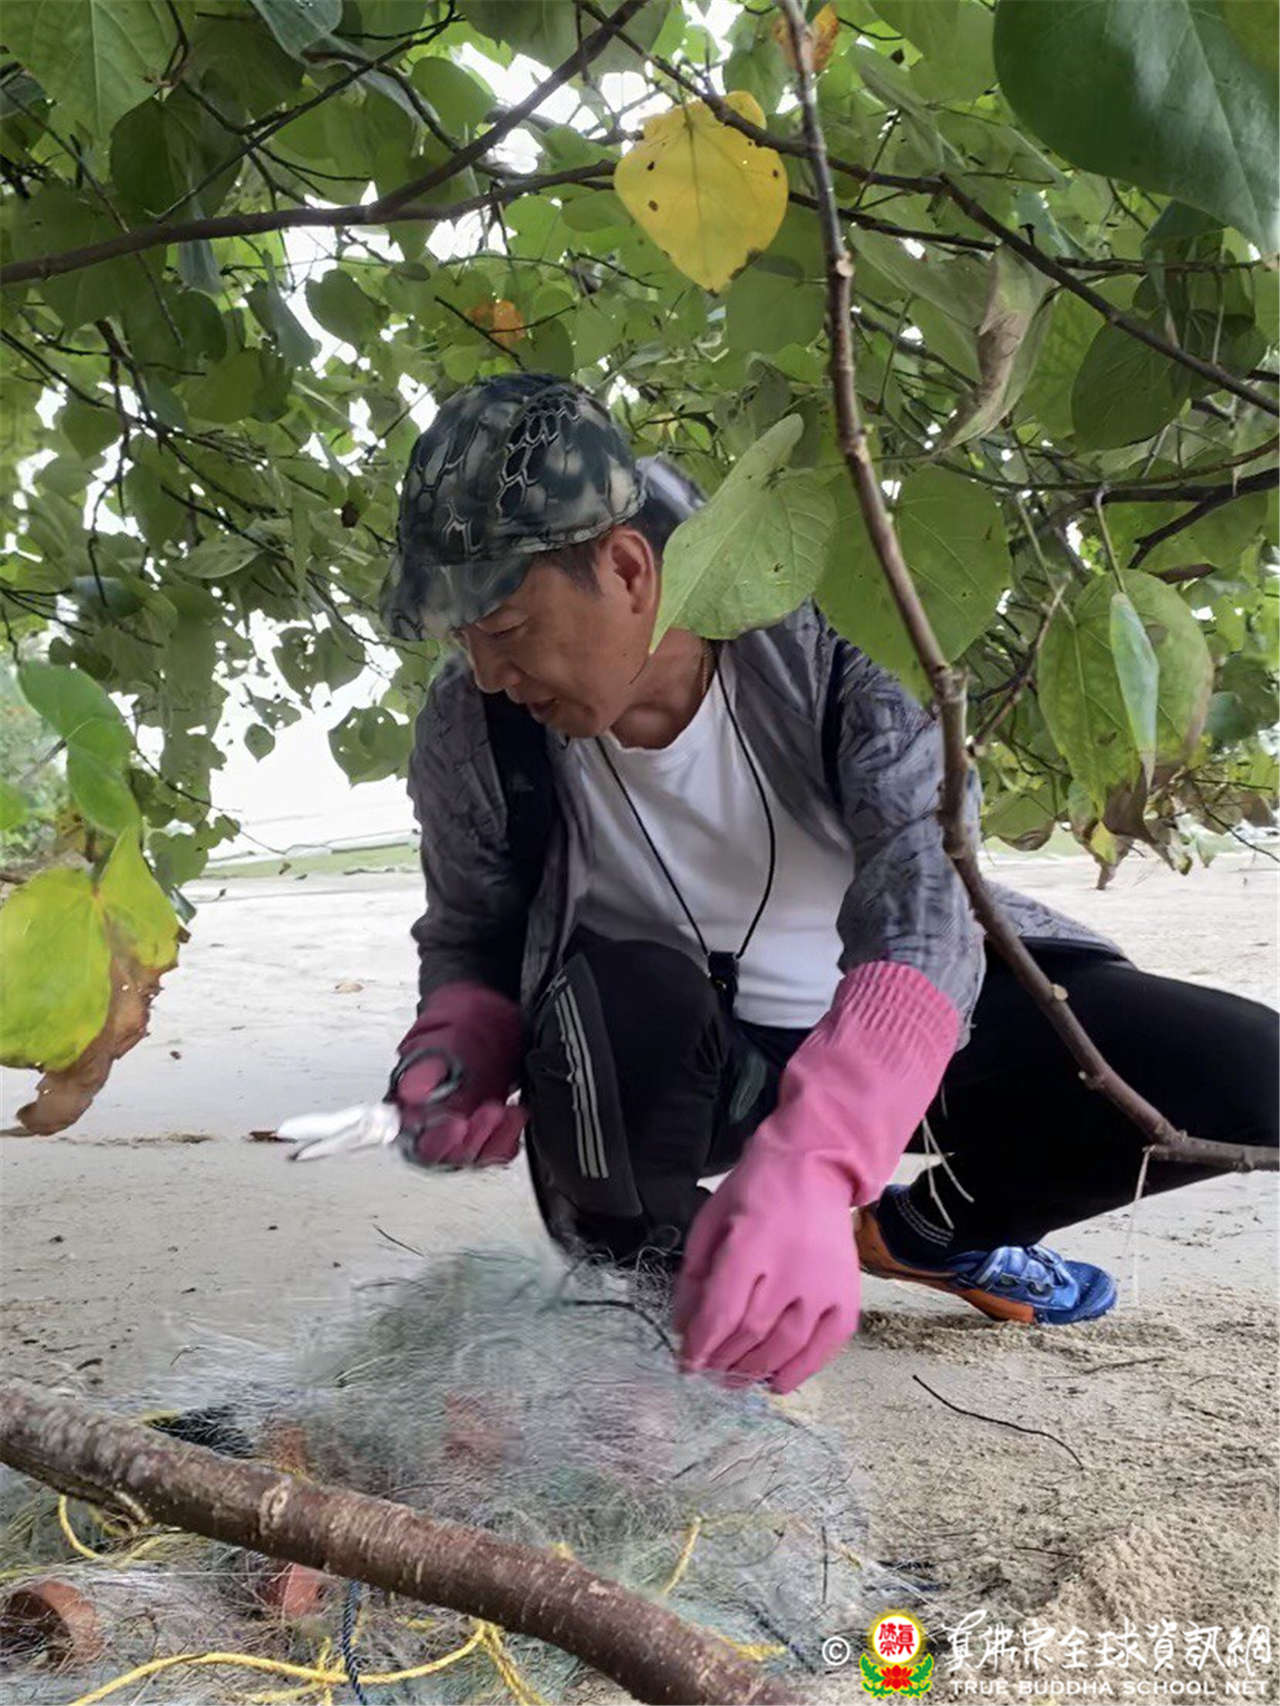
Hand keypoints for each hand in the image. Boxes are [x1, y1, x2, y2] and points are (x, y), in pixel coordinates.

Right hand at [393, 982, 525, 1170]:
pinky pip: (497, 1146)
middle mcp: (434, 1121)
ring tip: (507, 1111)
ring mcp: (462, 1125)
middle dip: (471, 1139)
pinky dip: (509, 1135)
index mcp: (411, 1104)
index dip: (437, 1140)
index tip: (457, 1124)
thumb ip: (426, 1065)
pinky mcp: (487, 1127)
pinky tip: (516, 1113)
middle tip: (489, 1112)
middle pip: (447, 1155)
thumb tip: (410, 1091)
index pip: (416, 1140)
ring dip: (493, 1138)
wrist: (488, 1013)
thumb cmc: (459, 1019)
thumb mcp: (443, 1035)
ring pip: (473, 1154)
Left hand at [672, 1145, 858, 1394]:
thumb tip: (684, 1327)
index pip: (722, 1311)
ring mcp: (824, 1283)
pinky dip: (802, 1369)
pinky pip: (827, 1344)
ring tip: (737, 1379)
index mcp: (751, 1243)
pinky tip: (779, 1382)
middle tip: (710, 1371)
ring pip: (787, 1344)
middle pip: (752, 1332)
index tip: (687, 1364)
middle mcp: (791, 1266)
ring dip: (756, 1371)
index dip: (701, 1345)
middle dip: (724, 1360)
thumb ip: (695, 1275)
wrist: (813, 1167)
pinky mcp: (846, 1293)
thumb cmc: (756, 1192)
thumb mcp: (711, 1221)